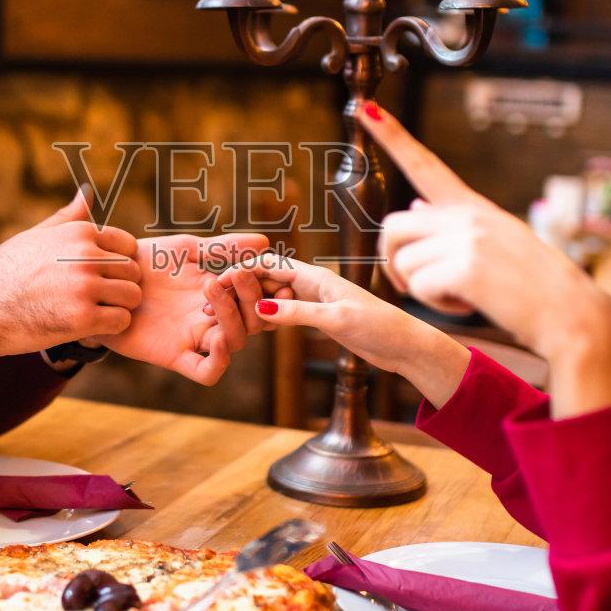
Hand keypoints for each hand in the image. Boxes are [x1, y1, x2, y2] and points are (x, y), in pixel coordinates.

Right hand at [0, 190, 140, 415]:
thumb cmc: (3, 274)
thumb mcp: (33, 236)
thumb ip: (67, 217)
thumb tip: (88, 192)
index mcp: (78, 233)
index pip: (128, 246)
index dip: (117, 265)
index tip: (97, 277)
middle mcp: (85, 255)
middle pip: (133, 272)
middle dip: (120, 287)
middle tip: (94, 300)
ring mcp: (85, 286)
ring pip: (132, 297)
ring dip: (117, 309)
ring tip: (93, 314)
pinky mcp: (83, 318)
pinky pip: (121, 322)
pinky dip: (109, 329)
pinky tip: (88, 328)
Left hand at [85, 233, 271, 385]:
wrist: (105, 279)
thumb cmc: (145, 263)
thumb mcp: (187, 249)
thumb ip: (224, 247)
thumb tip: (264, 242)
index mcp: (222, 293)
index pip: (259, 296)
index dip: (273, 289)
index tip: (278, 272)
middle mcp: (213, 318)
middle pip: (254, 320)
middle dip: (253, 298)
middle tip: (240, 274)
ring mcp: (195, 337)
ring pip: (236, 342)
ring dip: (234, 317)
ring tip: (213, 288)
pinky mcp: (174, 355)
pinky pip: (206, 371)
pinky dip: (219, 360)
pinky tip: (216, 337)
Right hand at [219, 256, 469, 408]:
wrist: (403, 345)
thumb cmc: (377, 326)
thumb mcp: (335, 319)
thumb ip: (298, 313)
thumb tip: (259, 311)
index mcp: (316, 276)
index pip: (270, 265)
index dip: (241, 271)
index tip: (215, 282)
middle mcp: (311, 284)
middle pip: (265, 279)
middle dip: (236, 288)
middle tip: (208, 303)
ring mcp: (313, 300)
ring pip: (271, 297)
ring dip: (247, 304)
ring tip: (219, 315)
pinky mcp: (317, 317)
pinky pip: (282, 313)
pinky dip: (263, 318)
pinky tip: (246, 328)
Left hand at [360, 104, 610, 417]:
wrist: (571, 312)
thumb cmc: (532, 284)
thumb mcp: (495, 241)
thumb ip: (454, 225)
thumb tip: (416, 205)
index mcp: (472, 207)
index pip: (425, 164)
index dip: (393, 136)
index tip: (367, 108)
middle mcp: (467, 215)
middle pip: (393, 226)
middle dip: (392, 259)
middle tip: (412, 284)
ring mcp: (466, 239)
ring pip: (402, 262)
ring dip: (420, 289)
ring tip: (459, 295)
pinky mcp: (465, 268)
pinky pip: (418, 287)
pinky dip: (436, 305)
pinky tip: (468, 305)